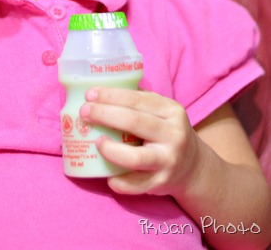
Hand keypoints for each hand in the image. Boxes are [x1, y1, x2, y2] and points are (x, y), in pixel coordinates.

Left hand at [80, 88, 200, 196]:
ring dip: (111, 150)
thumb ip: (138, 101)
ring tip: (97, 142)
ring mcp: (168, 161)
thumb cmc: (165, 131)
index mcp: (172, 111)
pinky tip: (106, 174)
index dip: (111, 96)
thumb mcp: (162, 111)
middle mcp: (173, 135)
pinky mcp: (161, 183)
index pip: (137, 100)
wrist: (192, 166)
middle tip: (84, 112)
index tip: (89, 94)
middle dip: (105, 115)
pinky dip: (118, 181)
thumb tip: (98, 92)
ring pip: (136, 157)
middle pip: (134, 122)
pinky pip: (135, 185)